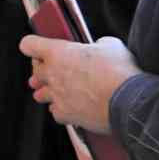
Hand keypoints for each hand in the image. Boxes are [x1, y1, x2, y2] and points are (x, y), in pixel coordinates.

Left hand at [19, 34, 141, 132]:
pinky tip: (73, 107)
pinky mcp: (65, 114)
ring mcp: (56, 96)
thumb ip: (97, 45)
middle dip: (43, 71)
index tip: (38, 48)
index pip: (28, 44)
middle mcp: (52, 74)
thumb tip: (98, 48)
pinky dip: (62, 110)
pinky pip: (55, 112)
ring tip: (62, 91)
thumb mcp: (110, 46)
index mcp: (58, 52)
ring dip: (49, 92)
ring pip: (41, 94)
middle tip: (54, 71)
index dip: (33, 45)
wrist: (129, 102)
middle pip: (35, 72)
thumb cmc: (119, 72)